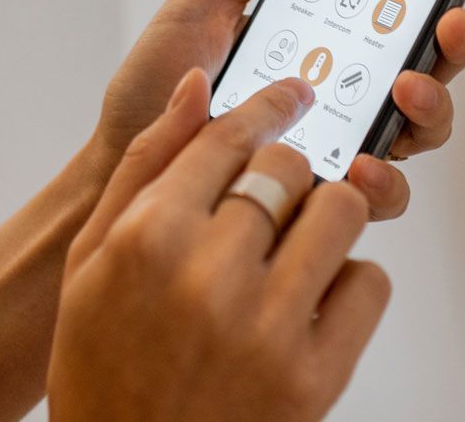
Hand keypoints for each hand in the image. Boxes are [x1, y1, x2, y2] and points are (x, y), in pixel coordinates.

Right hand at [50, 71, 388, 421]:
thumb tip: (198, 84)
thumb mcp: (94, 260)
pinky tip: (313, 300)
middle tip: (277, 197)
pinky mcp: (314, 379)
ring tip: (300, 244)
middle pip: (289, 168)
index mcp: (148, 239)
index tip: (293, 95)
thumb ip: (147, 164)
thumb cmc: (103, 363)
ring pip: (343, 212)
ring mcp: (266, 330)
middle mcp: (208, 277)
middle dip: (288, 173)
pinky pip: (370, 284)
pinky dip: (351, 283)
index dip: (269, 106)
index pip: (229, 137)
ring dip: (327, 218)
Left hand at [91, 0, 464, 220]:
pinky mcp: (320, 200)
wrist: (122, 162)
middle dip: (453, 50)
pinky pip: (379, 199)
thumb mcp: (202, 7)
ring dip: (429, 111)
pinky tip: (360, 166)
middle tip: (445, 30)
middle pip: (428, 74)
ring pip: (418, 135)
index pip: (400, 24)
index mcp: (324, 48)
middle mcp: (343, 99)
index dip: (437, 8)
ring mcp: (338, 149)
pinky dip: (383, 182)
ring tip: (403, 92)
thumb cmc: (158, 89)